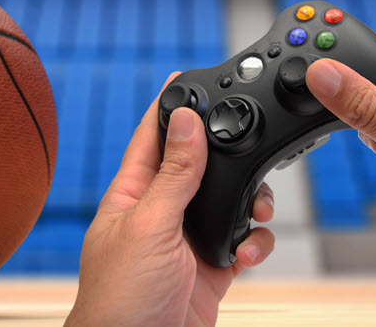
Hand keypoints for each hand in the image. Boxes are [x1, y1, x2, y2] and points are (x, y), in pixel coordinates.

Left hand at [65, 74, 274, 326]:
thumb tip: (187, 121)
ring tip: (255, 212)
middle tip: (249, 147)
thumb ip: (173, 175)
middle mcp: (161, 211)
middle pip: (199, 164)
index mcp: (134, 193)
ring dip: (250, 203)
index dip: (169, 107)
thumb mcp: (150, 226)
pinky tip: (245, 252)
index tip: (184, 78)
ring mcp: (186, 239)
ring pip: (228, 200)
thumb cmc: (120, 298)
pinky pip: (243, 239)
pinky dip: (254, 242)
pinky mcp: (211, 266)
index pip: (151, 137)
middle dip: (227, 157)